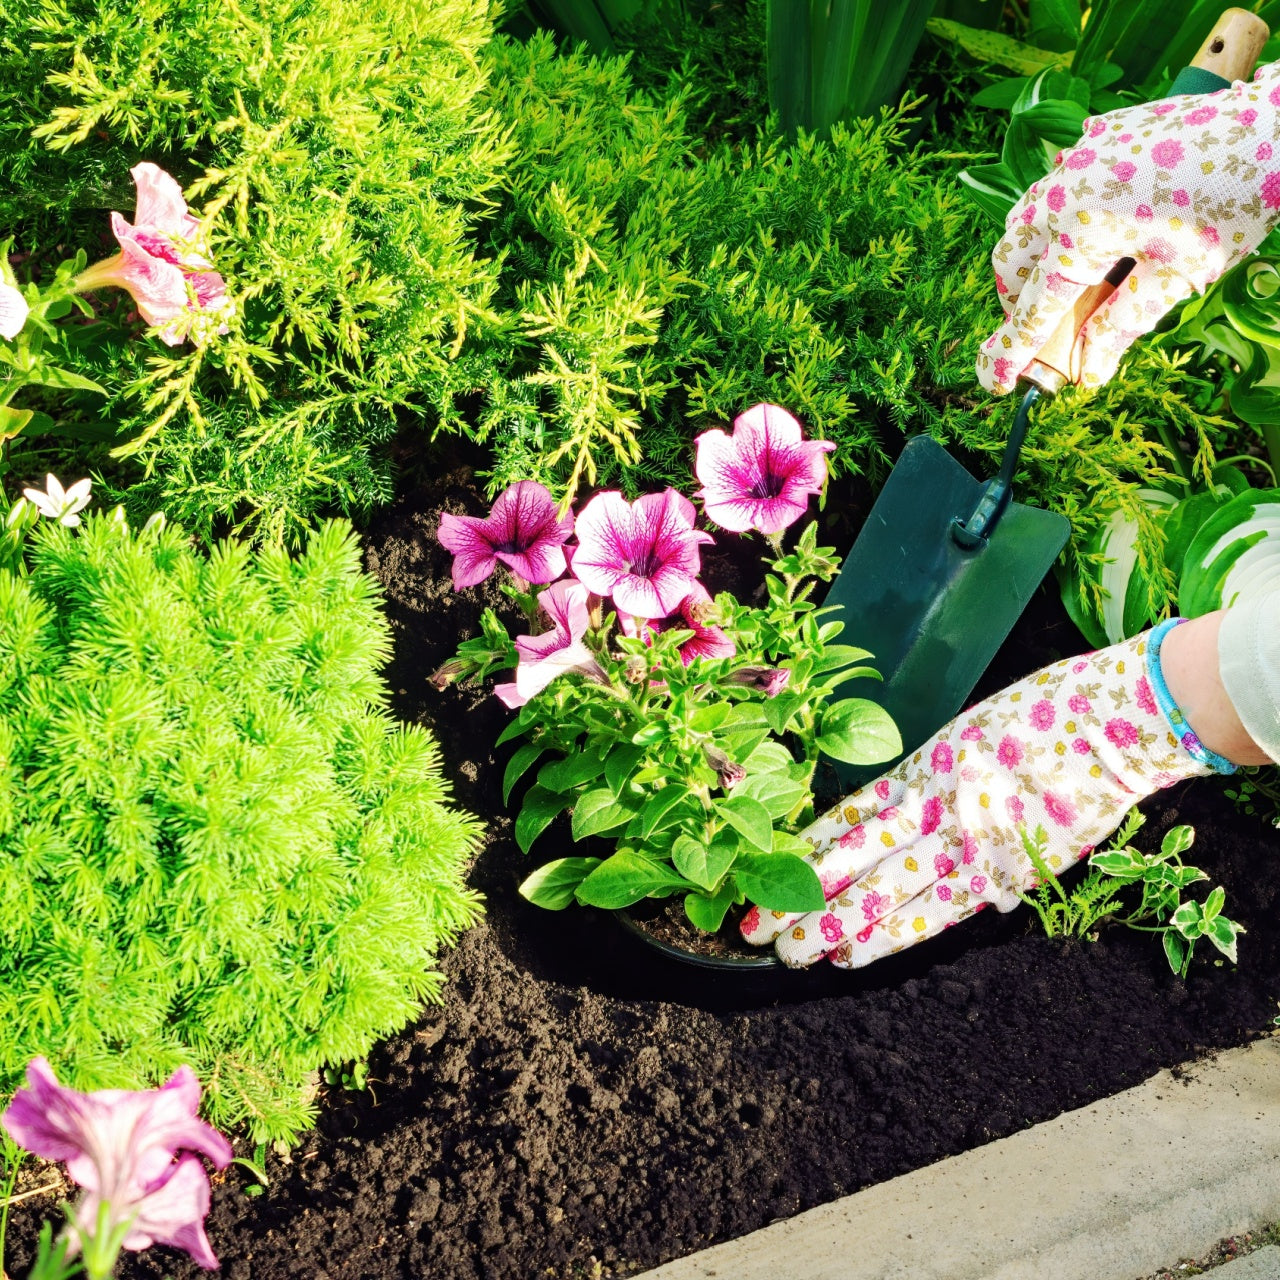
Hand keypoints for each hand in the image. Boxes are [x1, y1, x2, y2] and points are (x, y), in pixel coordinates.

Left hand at [741, 630, 1213, 967]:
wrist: (1110, 723)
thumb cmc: (1045, 721)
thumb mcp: (972, 740)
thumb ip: (937, 785)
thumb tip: (900, 823)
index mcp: (920, 767)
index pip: (846, 816)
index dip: (804, 848)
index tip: (768, 870)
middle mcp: (930, 804)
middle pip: (850, 857)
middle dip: (799, 893)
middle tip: (754, 926)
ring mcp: (964, 839)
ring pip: (882, 889)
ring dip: (833, 923)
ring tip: (790, 950)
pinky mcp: (1004, 868)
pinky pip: (937, 909)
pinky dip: (894, 933)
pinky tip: (854, 954)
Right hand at [976, 66, 1279, 395]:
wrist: (1271, 128)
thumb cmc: (1232, 207)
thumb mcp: (1176, 277)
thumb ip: (1120, 324)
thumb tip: (1087, 373)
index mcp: (1081, 235)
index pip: (1035, 308)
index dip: (1013, 351)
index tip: (996, 382)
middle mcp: (1065, 194)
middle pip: (1010, 260)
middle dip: (1016, 297)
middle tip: (1042, 323)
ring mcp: (1076, 159)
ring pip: (1023, 218)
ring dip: (1032, 257)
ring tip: (1064, 279)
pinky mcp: (1095, 137)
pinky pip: (1055, 185)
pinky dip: (1058, 218)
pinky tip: (1096, 228)